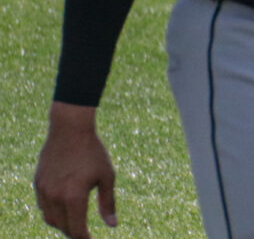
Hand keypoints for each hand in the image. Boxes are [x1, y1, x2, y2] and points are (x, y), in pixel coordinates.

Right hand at [34, 103, 117, 238]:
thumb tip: (112, 225)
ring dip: (62, 224)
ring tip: (75, 223)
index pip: (77, 228)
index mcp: (74, 197)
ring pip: (50, 218)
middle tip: (84, 234)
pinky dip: (53, 212)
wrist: (70, 129)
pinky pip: (43, 205)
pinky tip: (64, 208)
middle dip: (74, 233)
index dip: (84, 238)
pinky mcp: (38, 183)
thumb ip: (108, 202)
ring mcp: (44, 190)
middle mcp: (55, 196)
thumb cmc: (93, 152)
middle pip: (62, 226)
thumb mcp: (107, 176)